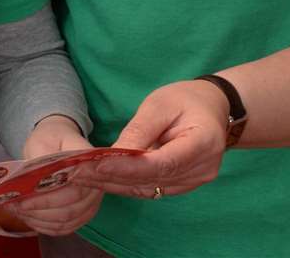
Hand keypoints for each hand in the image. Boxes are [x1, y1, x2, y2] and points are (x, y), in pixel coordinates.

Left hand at [0, 115, 101, 236]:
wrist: (58, 142)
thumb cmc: (49, 140)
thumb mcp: (41, 141)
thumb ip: (41, 161)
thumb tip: (35, 182)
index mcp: (89, 164)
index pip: (74, 190)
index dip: (47, 199)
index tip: (22, 200)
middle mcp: (96, 186)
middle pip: (70, 211)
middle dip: (39, 211)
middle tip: (13, 207)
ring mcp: (91, 203)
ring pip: (67, 222)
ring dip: (39, 220)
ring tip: (16, 211)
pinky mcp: (83, 214)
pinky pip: (66, 228)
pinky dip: (45, 227)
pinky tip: (29, 219)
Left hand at [79, 80, 229, 199]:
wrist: (212, 108)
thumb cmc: (186, 99)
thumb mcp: (160, 104)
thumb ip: (140, 130)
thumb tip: (114, 155)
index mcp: (203, 143)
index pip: (161, 163)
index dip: (127, 168)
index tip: (96, 166)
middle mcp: (203, 169)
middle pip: (153, 179)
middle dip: (113, 178)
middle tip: (77, 172)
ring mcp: (195, 181)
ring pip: (149, 189)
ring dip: (115, 184)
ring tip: (82, 176)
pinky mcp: (184, 185)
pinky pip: (152, 188)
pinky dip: (126, 184)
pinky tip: (101, 178)